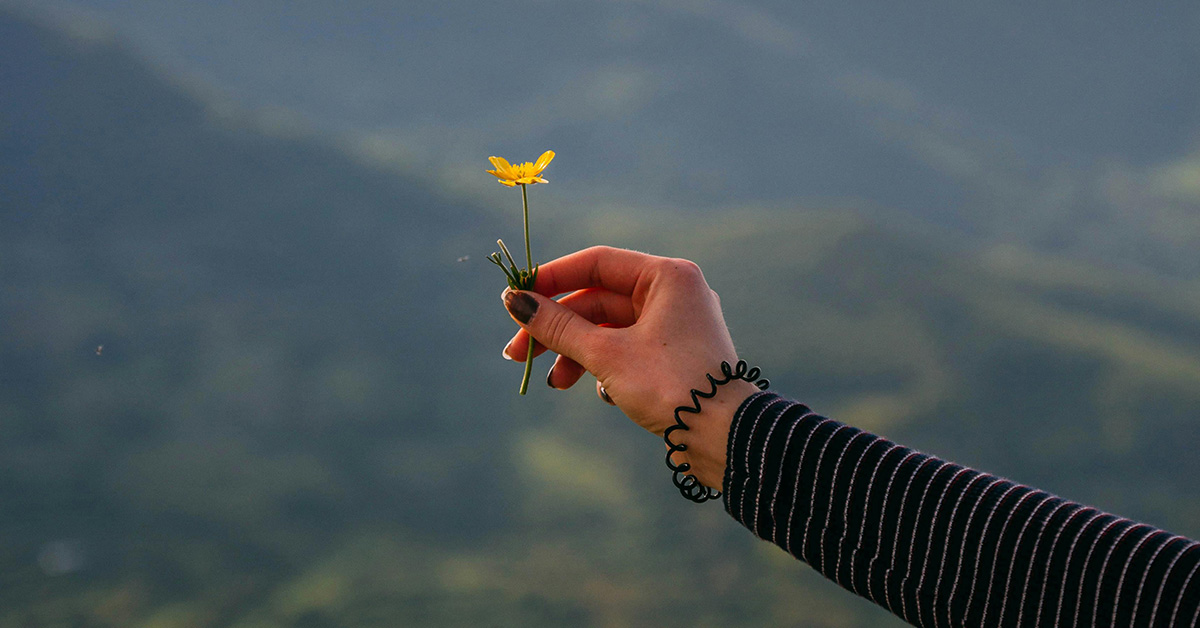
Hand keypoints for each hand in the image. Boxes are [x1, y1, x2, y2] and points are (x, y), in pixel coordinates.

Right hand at [501, 246, 759, 487]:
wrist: (724, 437)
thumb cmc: (670, 385)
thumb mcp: (605, 354)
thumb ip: (558, 326)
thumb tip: (515, 301)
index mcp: (667, 276)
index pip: (596, 263)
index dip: (551, 280)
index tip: (515, 301)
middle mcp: (674, 293)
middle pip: (597, 300)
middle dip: (556, 329)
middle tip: (517, 354)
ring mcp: (675, 325)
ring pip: (609, 329)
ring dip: (575, 353)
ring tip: (554, 383)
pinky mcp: (673, 356)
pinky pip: (626, 350)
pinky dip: (604, 367)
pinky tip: (600, 392)